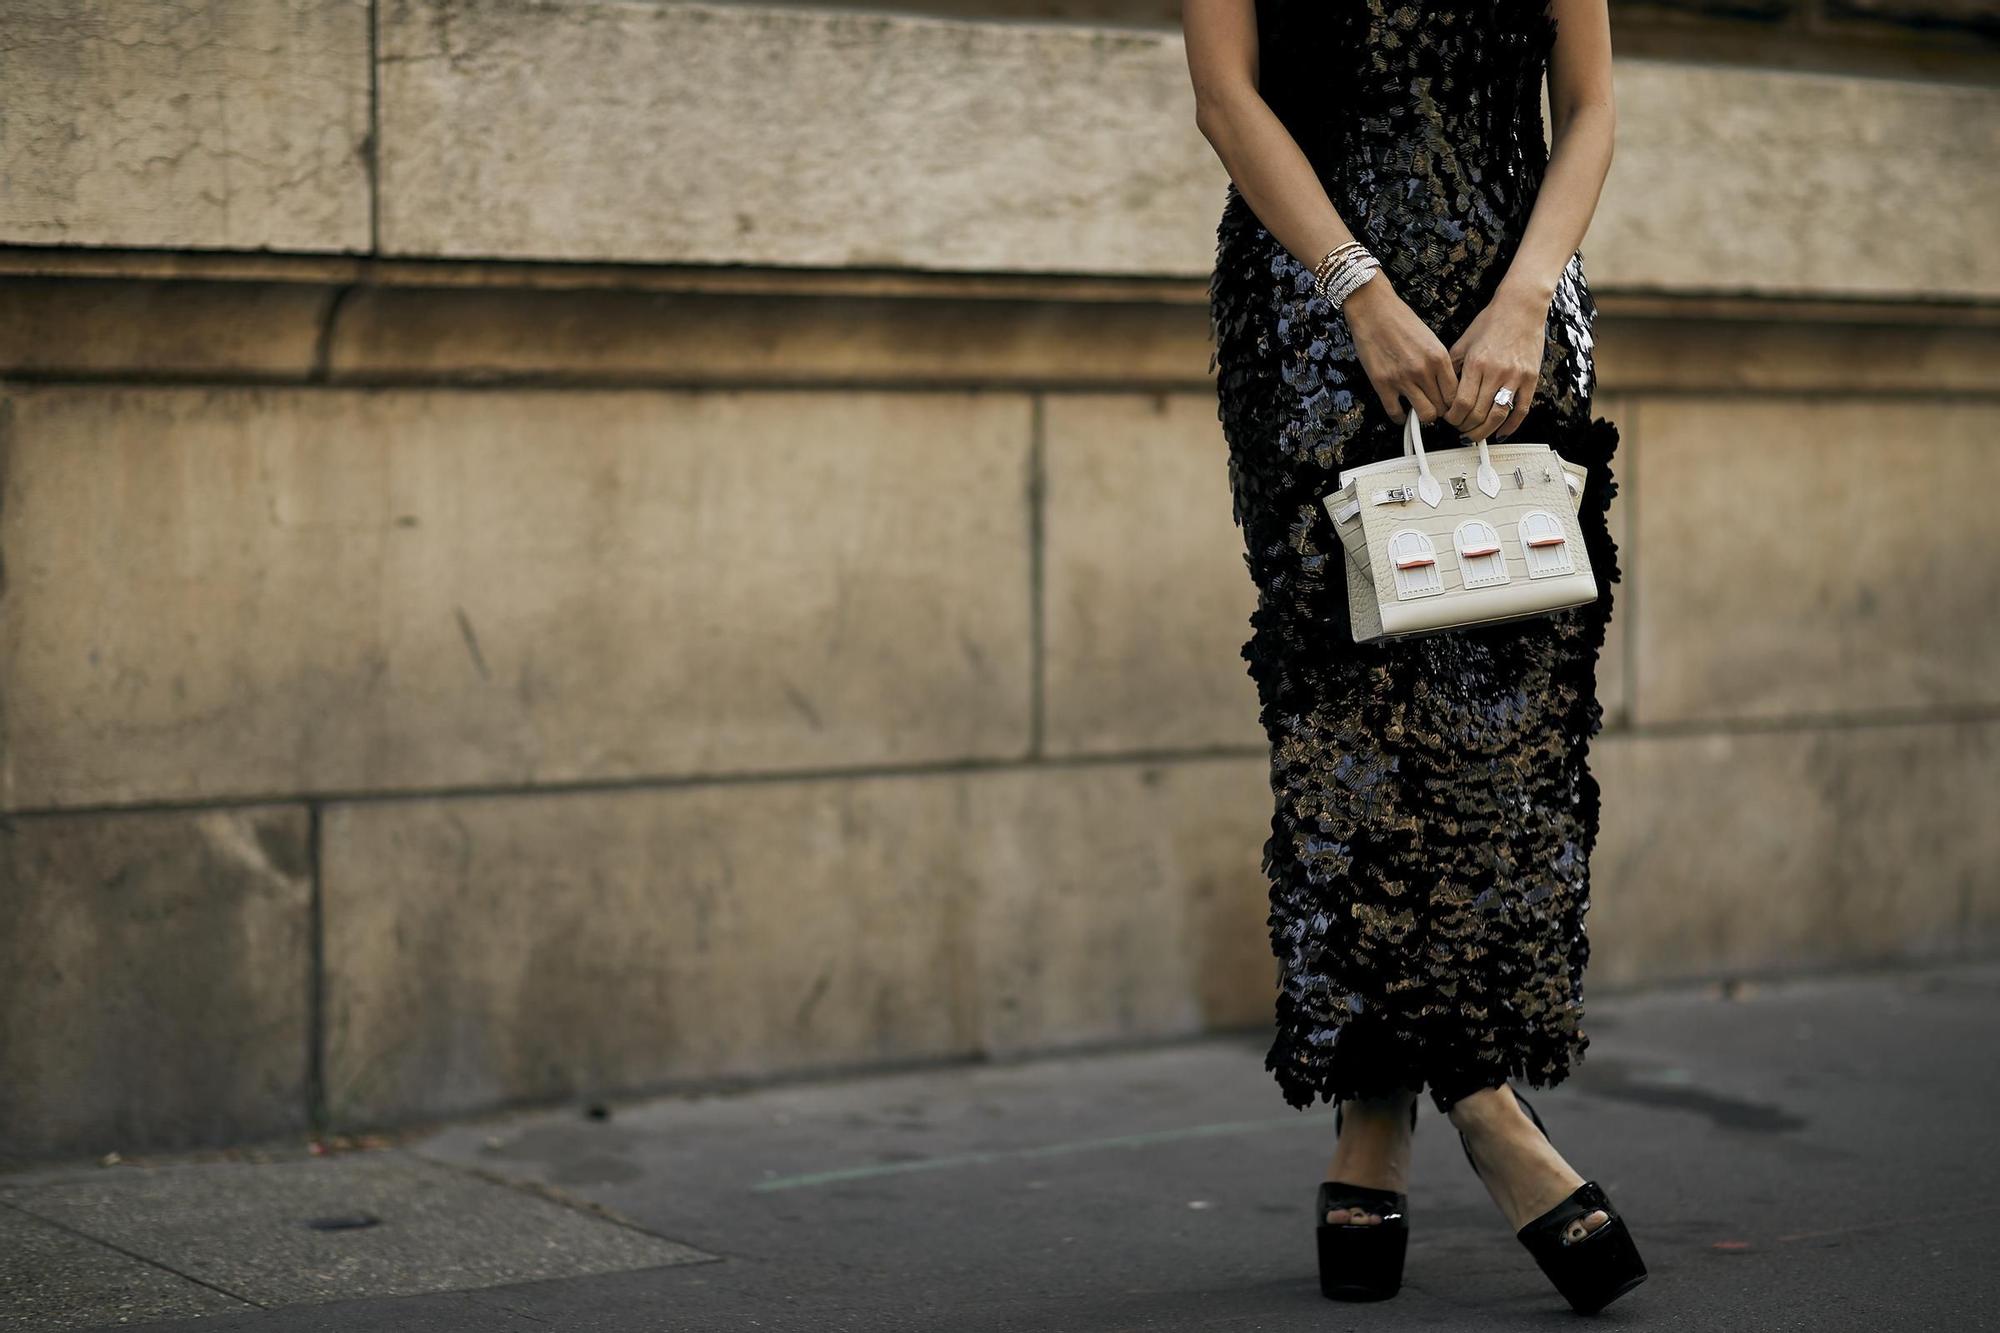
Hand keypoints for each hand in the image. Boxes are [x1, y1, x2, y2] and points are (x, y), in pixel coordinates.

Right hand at [1342, 276, 1457, 424]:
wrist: (1374, 310)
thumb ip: (1438, 363)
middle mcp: (1424, 371)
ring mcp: (1403, 379)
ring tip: (1418, 410)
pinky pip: (1395, 413)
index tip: (1448, 404)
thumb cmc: (1401, 320)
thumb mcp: (1430, 339)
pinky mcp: (1382, 384)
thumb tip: (1443, 386)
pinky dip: (1400, 418)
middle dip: (1440, 410)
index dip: (1453, 403)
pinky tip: (1400, 413)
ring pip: (1425, 415)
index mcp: (1439, 358)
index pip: (1455, 394)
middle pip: (1442, 407)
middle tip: (1434, 407)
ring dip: (1423, 416)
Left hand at [1443, 282, 1548, 440]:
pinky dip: (1510, 426)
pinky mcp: (1531, 379)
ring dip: (1484, 432)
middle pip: (1478, 413)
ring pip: (1498, 416)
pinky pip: (1521, 410)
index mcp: (1477, 363)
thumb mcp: (1464, 342)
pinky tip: (1500, 433)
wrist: (1521, 308)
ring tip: (1475, 436)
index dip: (1452, 417)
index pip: (1461, 402)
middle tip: (1459, 428)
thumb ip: (1453, 367)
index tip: (1448, 419)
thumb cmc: (1491, 323)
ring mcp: (1516, 376)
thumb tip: (1441, 391)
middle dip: (1465, 427)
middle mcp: (1496, 371)